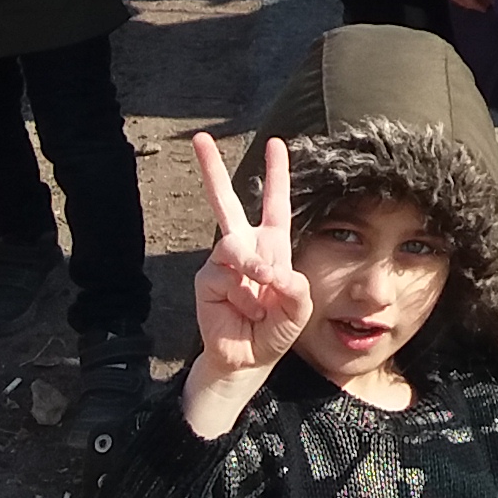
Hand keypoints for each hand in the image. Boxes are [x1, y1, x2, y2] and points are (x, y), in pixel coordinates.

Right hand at [177, 132, 312, 437]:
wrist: (247, 359)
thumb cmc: (275, 330)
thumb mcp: (298, 308)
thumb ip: (293, 287)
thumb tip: (269, 270)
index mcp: (272, 246)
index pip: (275, 203)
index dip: (276, 174)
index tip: (277, 143)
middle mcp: (245, 248)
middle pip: (226, 201)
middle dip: (211, 169)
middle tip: (198, 137)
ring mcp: (223, 263)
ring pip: (233, 243)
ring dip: (252, 267)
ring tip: (260, 294)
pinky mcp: (206, 279)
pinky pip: (223, 272)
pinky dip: (240, 287)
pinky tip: (244, 305)